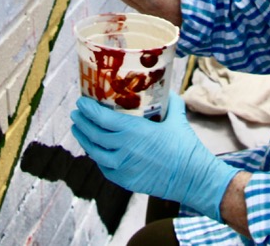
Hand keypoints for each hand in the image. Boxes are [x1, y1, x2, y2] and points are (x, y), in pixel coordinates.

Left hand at [71, 92, 238, 221]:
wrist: (193, 179)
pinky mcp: (125, 180)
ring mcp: (122, 166)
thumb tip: (167, 89)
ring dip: (83, 139)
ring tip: (77, 129)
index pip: (101, 118)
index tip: (80, 102)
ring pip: (94, 152)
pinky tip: (94, 150)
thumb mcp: (178, 118)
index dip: (88, 109)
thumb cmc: (186, 147)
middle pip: (93, 133)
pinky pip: (104, 166)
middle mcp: (123, 148)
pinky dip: (96, 156)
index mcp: (133, 130)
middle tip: (76, 113)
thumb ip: (170, 101)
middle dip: (81, 122)